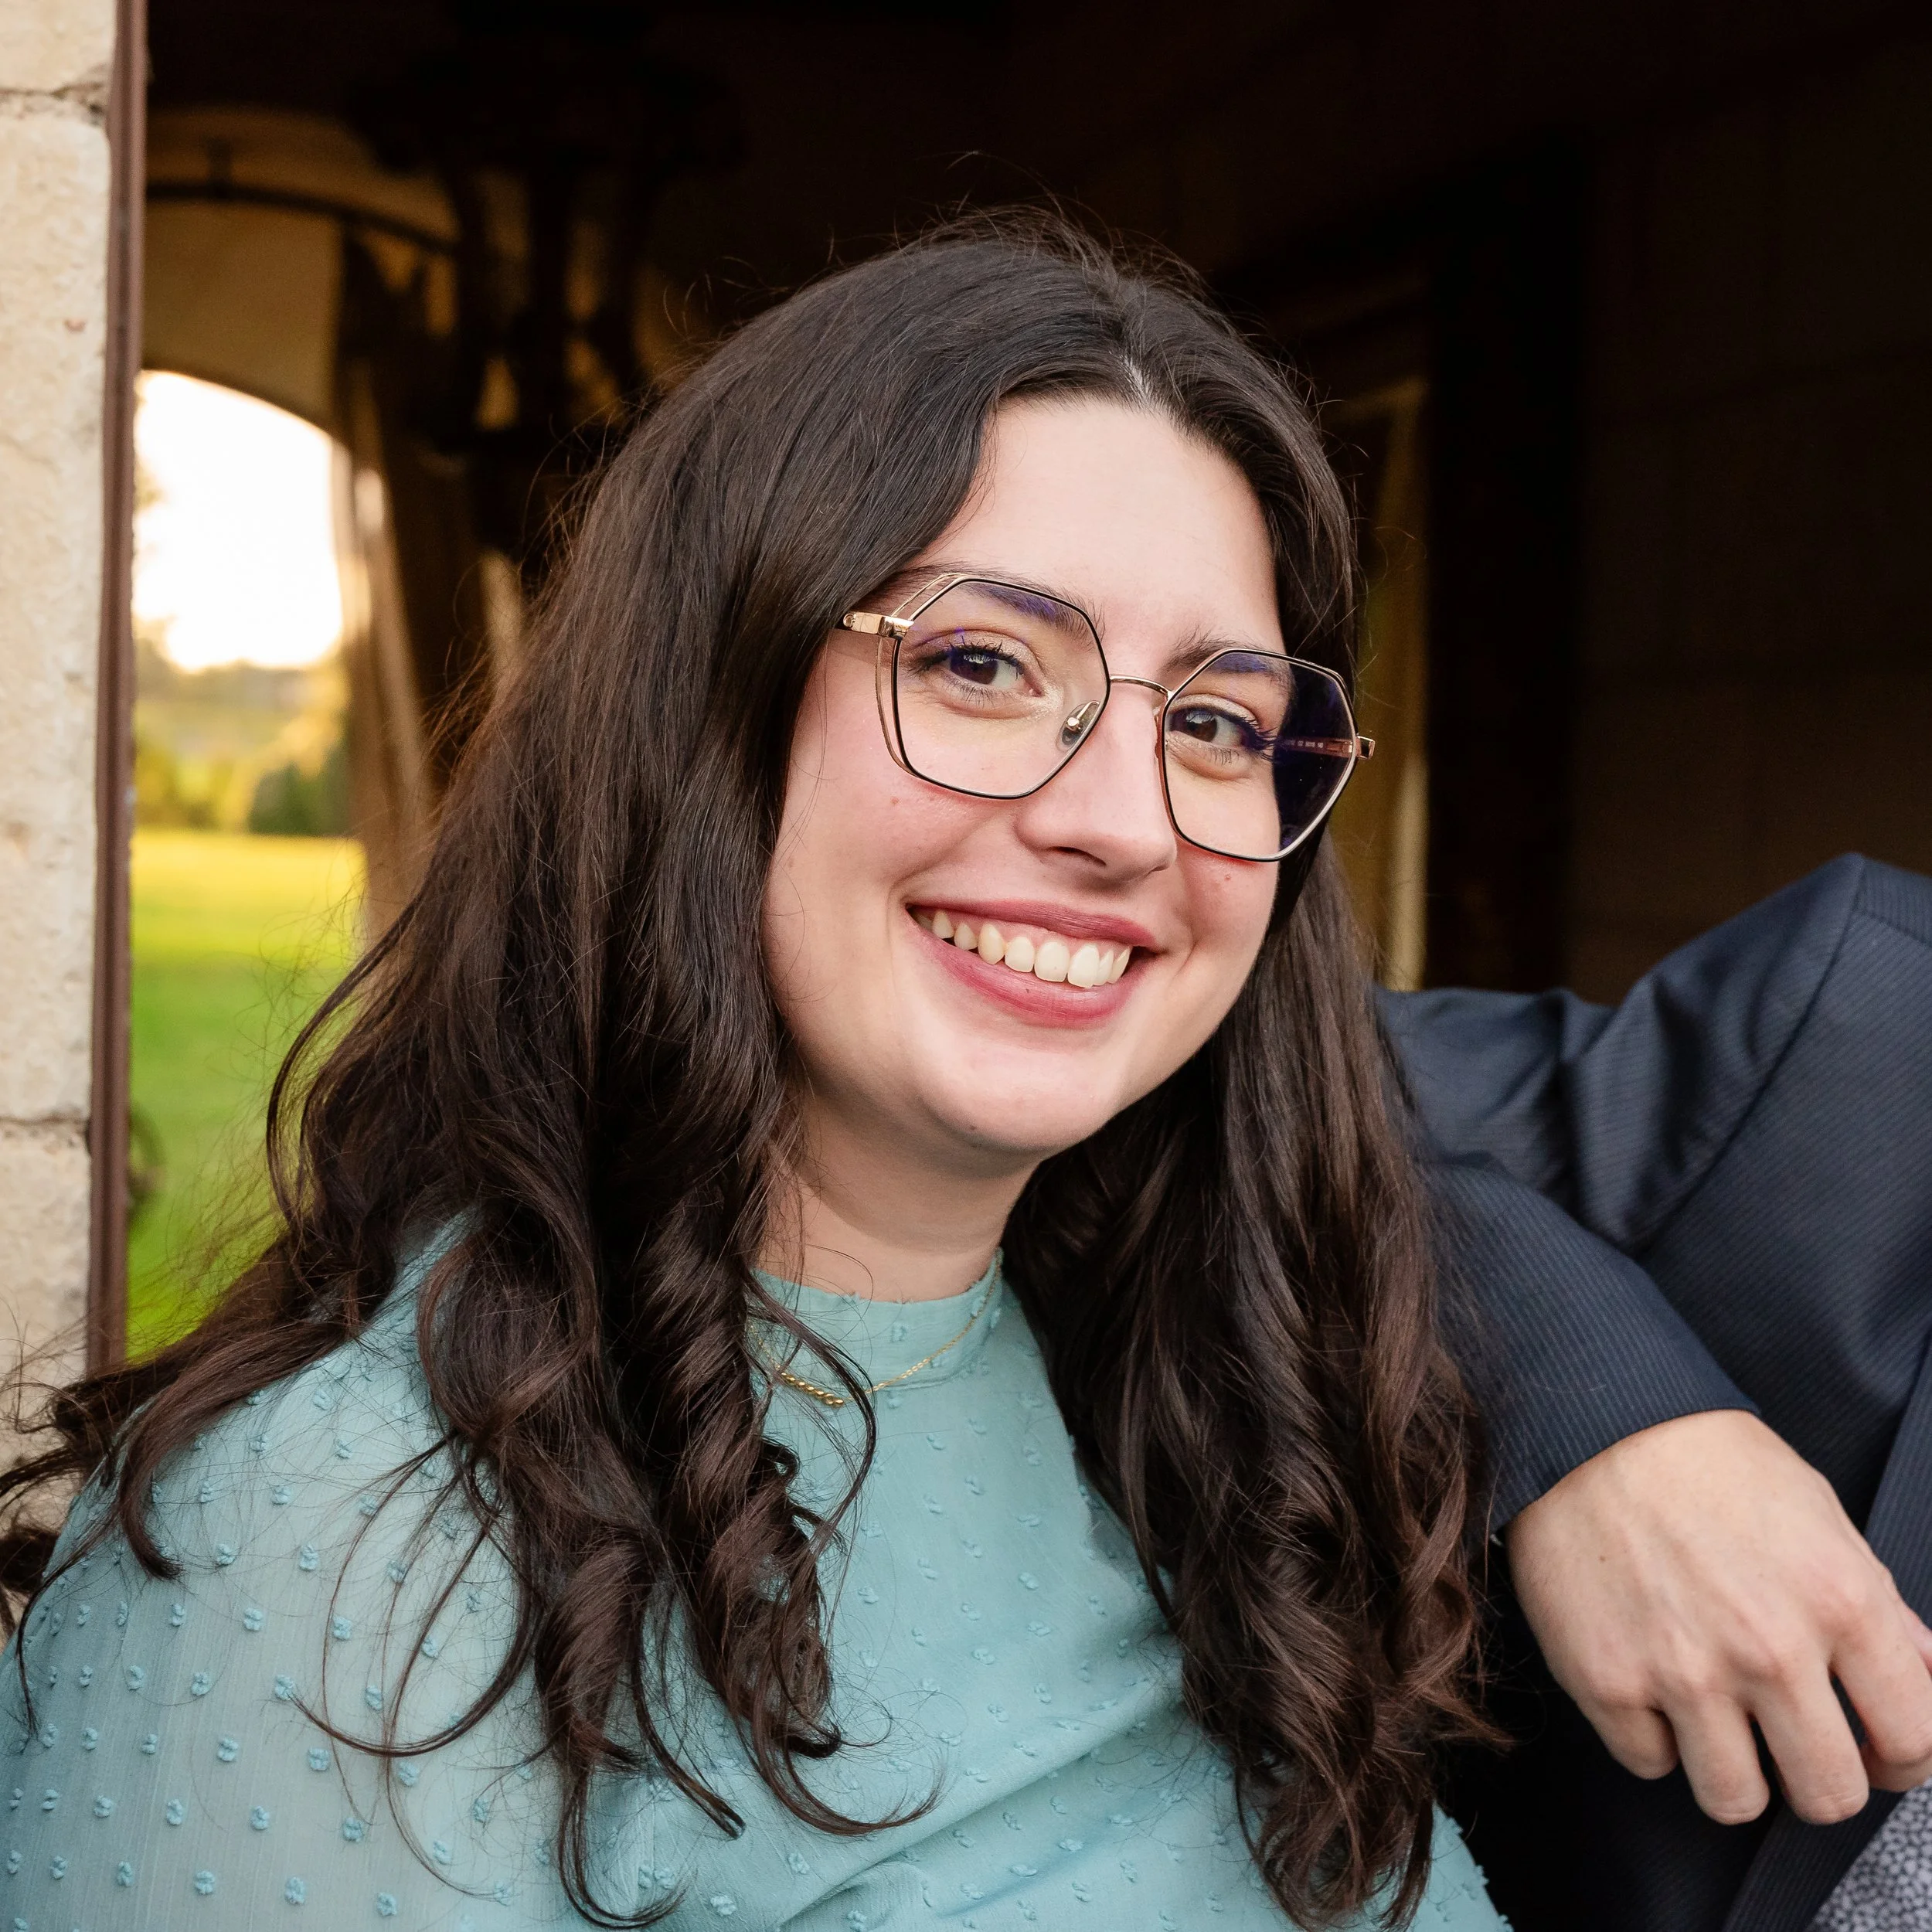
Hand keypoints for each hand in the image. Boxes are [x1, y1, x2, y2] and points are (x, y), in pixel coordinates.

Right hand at [1506, 1409, 1931, 1825]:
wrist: (1587, 1423)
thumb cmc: (1704, 1457)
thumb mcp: (1816, 1510)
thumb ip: (1875, 1600)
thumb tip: (1921, 1673)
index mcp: (1838, 1601)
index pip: (1914, 1740)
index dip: (1900, 1759)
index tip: (1874, 1750)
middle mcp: (1768, 1648)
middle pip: (1829, 1794)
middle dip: (1816, 1778)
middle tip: (1791, 1746)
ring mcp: (1684, 1671)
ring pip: (1736, 1801)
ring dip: (1733, 1771)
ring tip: (1714, 1724)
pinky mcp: (1607, 1680)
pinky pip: (1649, 1763)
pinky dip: (1652, 1736)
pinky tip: (1649, 1684)